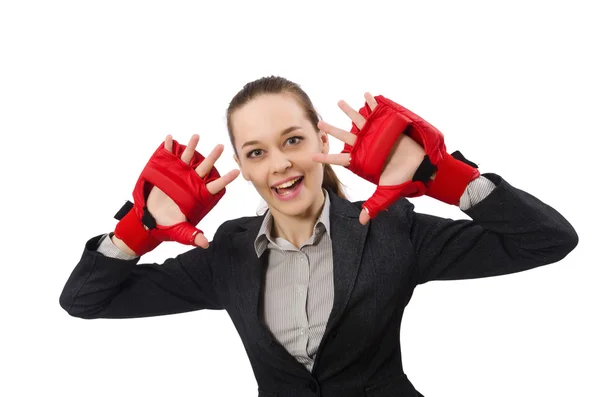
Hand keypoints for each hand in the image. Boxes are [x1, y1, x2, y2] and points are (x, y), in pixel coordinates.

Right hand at [146, 134, 239, 247]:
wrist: (149, 219)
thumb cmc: (168, 225)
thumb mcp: (180, 232)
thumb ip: (192, 236)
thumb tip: (205, 243)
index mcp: (197, 195)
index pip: (215, 186)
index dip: (225, 180)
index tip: (236, 172)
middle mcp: (190, 182)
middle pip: (204, 167)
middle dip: (212, 157)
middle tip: (221, 146)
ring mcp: (178, 174)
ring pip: (187, 158)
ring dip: (192, 147)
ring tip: (196, 137)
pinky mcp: (164, 170)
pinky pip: (167, 156)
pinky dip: (169, 147)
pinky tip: (170, 139)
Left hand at [313, 93, 425, 224]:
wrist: (421, 167)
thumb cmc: (402, 178)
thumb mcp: (387, 193)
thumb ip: (374, 205)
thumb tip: (362, 222)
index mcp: (362, 160)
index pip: (340, 159)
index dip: (327, 157)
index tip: (312, 156)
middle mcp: (366, 145)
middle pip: (345, 137)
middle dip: (332, 130)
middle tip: (319, 124)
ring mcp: (376, 134)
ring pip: (359, 121)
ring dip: (349, 111)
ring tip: (339, 102)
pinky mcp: (388, 125)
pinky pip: (378, 112)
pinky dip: (372, 103)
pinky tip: (366, 95)